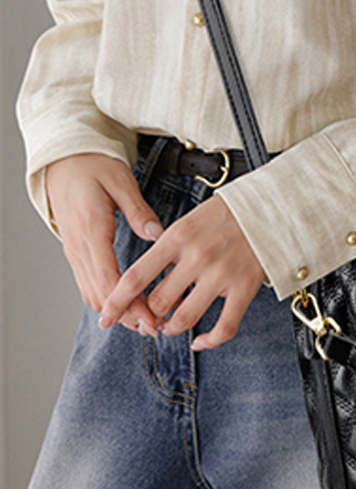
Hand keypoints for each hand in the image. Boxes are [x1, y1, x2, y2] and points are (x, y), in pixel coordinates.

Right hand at [45, 153, 163, 335]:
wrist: (64, 159)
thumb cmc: (93, 166)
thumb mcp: (120, 181)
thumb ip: (139, 210)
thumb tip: (157, 233)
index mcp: (91, 230)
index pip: (108, 279)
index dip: (130, 304)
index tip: (150, 318)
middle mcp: (79, 246)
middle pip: (101, 294)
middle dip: (128, 315)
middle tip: (155, 329)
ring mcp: (75, 251)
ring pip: (92, 293)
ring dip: (118, 312)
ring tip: (145, 324)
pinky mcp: (77, 252)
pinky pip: (89, 284)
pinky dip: (107, 300)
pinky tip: (128, 307)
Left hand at [99, 195, 267, 350]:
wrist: (268, 209)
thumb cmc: (225, 215)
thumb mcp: (187, 222)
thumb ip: (167, 250)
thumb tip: (146, 282)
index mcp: (177, 238)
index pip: (136, 277)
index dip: (116, 301)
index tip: (105, 316)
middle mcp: (197, 258)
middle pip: (158, 302)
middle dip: (148, 315)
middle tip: (148, 317)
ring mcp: (221, 275)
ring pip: (185, 317)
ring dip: (171, 328)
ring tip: (169, 327)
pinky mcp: (244, 289)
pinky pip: (224, 327)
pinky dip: (208, 340)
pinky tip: (200, 340)